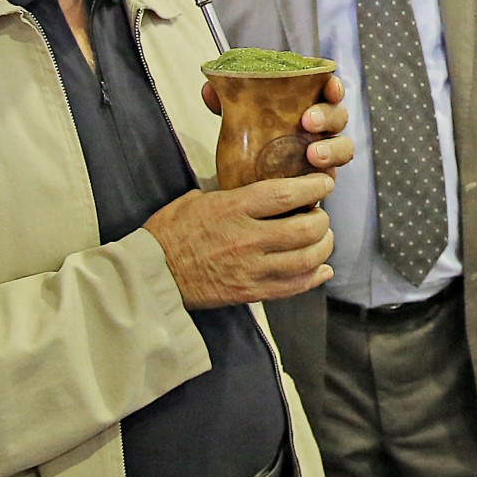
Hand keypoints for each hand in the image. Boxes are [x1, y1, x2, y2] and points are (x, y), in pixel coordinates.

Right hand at [144, 174, 335, 307]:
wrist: (153, 274)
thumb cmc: (170, 232)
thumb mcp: (198, 199)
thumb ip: (232, 193)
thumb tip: (258, 188)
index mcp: (233, 208)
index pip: (287, 194)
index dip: (315, 188)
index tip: (324, 184)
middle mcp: (247, 238)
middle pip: (306, 228)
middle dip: (322, 220)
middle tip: (320, 215)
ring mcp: (251, 268)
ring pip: (306, 259)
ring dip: (322, 247)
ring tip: (321, 239)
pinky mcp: (250, 292)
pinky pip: (294, 286)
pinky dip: (314, 277)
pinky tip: (321, 269)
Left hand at [201, 74, 353, 173]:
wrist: (245, 178)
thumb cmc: (251, 137)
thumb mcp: (237, 117)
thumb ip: (226, 101)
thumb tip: (210, 90)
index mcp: (307, 103)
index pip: (329, 90)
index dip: (334, 87)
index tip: (329, 87)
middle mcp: (321, 127)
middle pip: (339, 116)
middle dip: (329, 117)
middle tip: (308, 121)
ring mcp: (324, 153)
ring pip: (344, 147)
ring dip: (333, 149)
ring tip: (313, 155)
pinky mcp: (320, 179)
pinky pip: (331, 177)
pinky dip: (325, 176)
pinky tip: (311, 179)